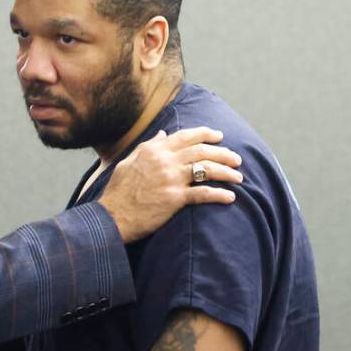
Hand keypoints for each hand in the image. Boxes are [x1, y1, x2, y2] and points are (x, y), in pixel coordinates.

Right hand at [98, 127, 242, 242]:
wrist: (111, 216)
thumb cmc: (117, 191)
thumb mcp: (129, 161)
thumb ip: (147, 146)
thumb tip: (162, 134)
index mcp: (154, 150)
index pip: (186, 136)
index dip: (206, 133)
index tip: (219, 135)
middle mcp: (165, 161)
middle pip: (202, 151)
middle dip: (223, 153)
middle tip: (236, 159)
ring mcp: (171, 179)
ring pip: (207, 169)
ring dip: (227, 172)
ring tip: (239, 177)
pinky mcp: (175, 199)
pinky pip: (203, 194)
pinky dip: (219, 195)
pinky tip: (230, 197)